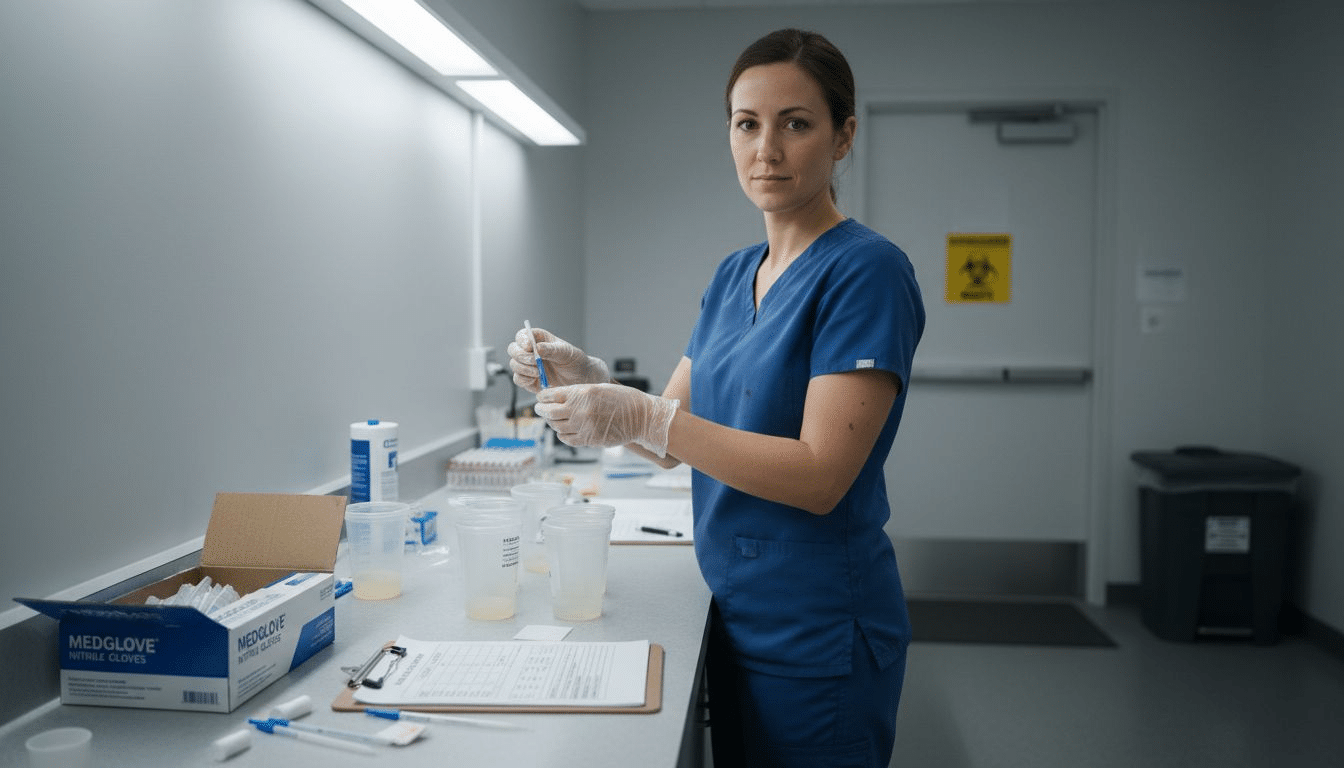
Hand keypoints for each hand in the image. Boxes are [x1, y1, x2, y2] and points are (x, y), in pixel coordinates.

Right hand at [506, 327, 610, 392]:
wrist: (580, 378)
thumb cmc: (574, 360)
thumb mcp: (566, 352)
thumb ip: (551, 350)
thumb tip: (537, 347)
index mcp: (538, 339)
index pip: (522, 335)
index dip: (522, 339)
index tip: (529, 346)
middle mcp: (530, 352)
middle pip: (513, 349)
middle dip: (521, 356)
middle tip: (534, 361)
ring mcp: (528, 366)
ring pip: (514, 365)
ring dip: (523, 368)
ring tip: (539, 372)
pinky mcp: (528, 380)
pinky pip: (518, 379)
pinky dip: (524, 379)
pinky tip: (536, 379)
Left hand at [535, 384, 678, 457]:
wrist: (641, 417)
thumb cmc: (622, 399)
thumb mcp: (598, 387)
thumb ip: (577, 392)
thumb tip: (558, 397)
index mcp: (581, 393)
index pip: (550, 395)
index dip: (543, 396)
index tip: (541, 397)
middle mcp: (579, 410)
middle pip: (549, 412)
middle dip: (542, 410)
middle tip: (540, 408)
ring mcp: (583, 427)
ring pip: (556, 426)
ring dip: (552, 422)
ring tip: (553, 419)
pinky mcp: (588, 440)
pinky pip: (567, 439)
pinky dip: (562, 434)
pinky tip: (564, 430)